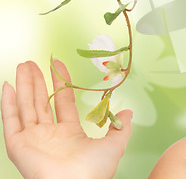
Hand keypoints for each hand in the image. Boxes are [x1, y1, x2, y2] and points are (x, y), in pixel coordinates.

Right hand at [1, 60, 132, 178]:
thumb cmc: (96, 170)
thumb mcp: (115, 144)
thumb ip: (120, 126)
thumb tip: (128, 113)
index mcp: (70, 135)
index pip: (63, 102)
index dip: (60, 83)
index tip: (58, 65)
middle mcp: (49, 136)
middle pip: (41, 101)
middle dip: (37, 81)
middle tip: (33, 61)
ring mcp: (33, 140)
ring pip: (26, 106)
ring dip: (24, 85)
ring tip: (23, 64)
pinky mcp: (18, 146)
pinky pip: (10, 121)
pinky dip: (8, 103)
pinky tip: (8, 85)